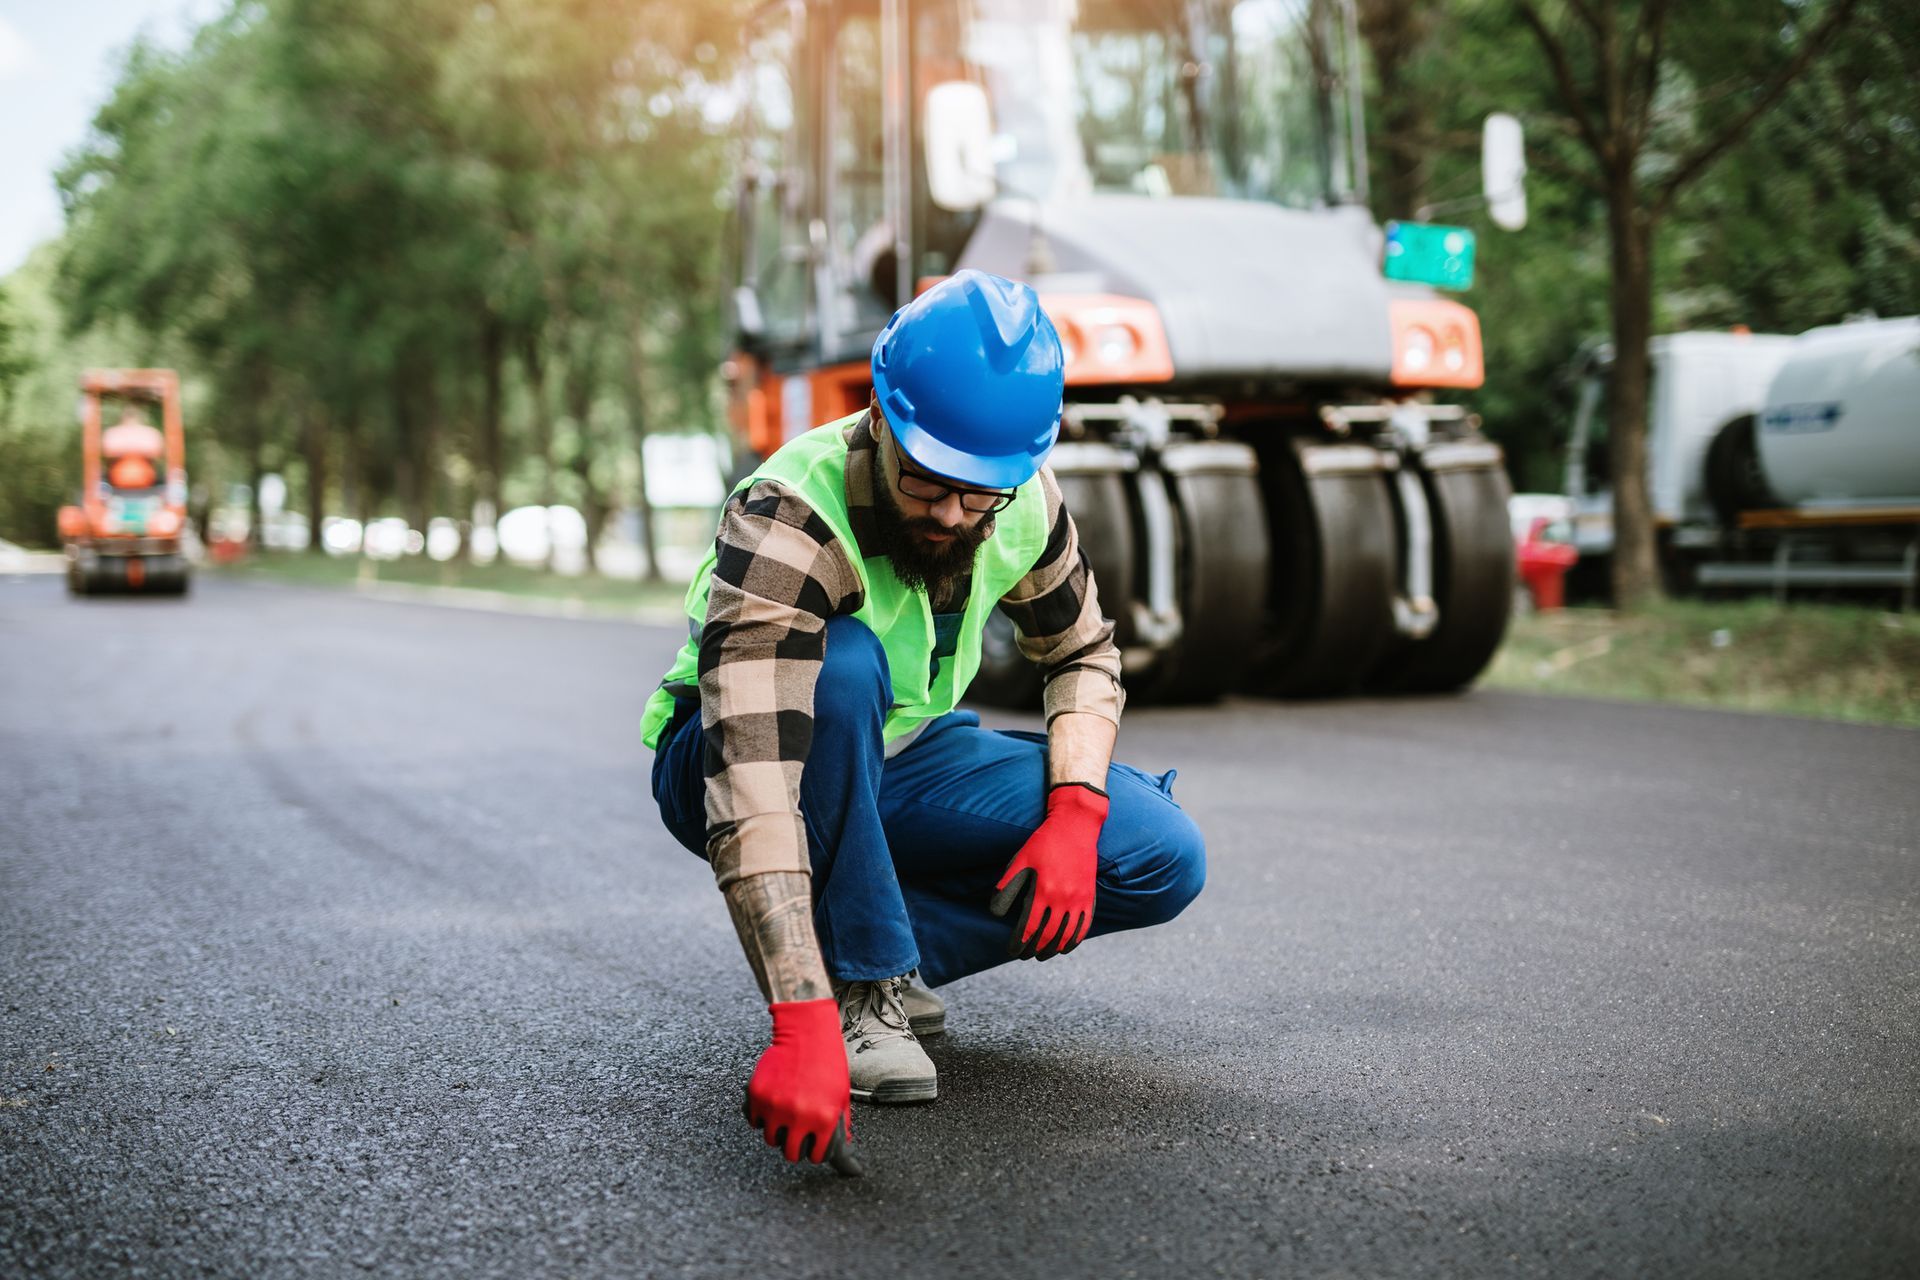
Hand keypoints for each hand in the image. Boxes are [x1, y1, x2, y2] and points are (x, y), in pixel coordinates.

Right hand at [743, 998, 862, 1175]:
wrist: (806, 1034)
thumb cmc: (828, 1063)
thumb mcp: (842, 1096)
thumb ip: (841, 1126)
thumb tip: (845, 1152)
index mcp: (825, 1119)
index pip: (817, 1156)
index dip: (816, 1152)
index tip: (814, 1145)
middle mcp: (799, 1116)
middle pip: (791, 1154)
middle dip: (795, 1147)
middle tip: (797, 1135)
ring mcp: (776, 1106)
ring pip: (771, 1140)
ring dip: (778, 1132)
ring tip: (785, 1117)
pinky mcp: (758, 1096)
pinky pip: (755, 1121)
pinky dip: (762, 1117)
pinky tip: (773, 1104)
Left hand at [989, 781, 1108, 959]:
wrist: (1076, 826)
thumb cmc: (1045, 842)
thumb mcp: (1021, 859)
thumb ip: (1008, 885)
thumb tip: (996, 911)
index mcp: (1043, 890)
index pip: (1030, 928)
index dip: (1020, 943)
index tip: (1013, 951)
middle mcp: (1063, 898)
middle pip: (1048, 936)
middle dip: (1035, 949)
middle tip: (1026, 955)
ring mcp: (1079, 899)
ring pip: (1067, 935)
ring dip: (1054, 949)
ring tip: (1043, 954)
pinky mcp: (1090, 896)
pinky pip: (1084, 926)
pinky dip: (1075, 940)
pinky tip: (1066, 946)